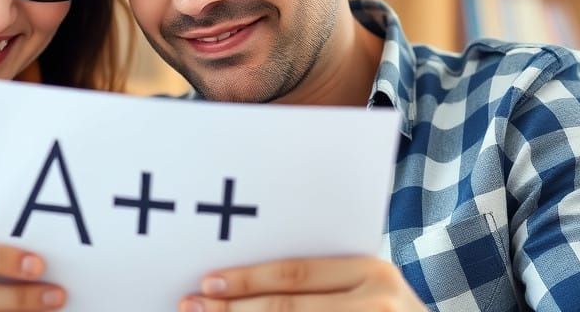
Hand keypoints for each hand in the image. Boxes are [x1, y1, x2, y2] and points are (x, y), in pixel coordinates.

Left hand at [179, 256, 425, 310]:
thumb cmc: (387, 310)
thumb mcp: (368, 286)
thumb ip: (323, 279)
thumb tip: (244, 280)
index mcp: (371, 271)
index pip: (295, 274)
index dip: (247, 280)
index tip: (207, 283)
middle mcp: (375, 303)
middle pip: (286, 309)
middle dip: (232, 310)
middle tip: (192, 308)